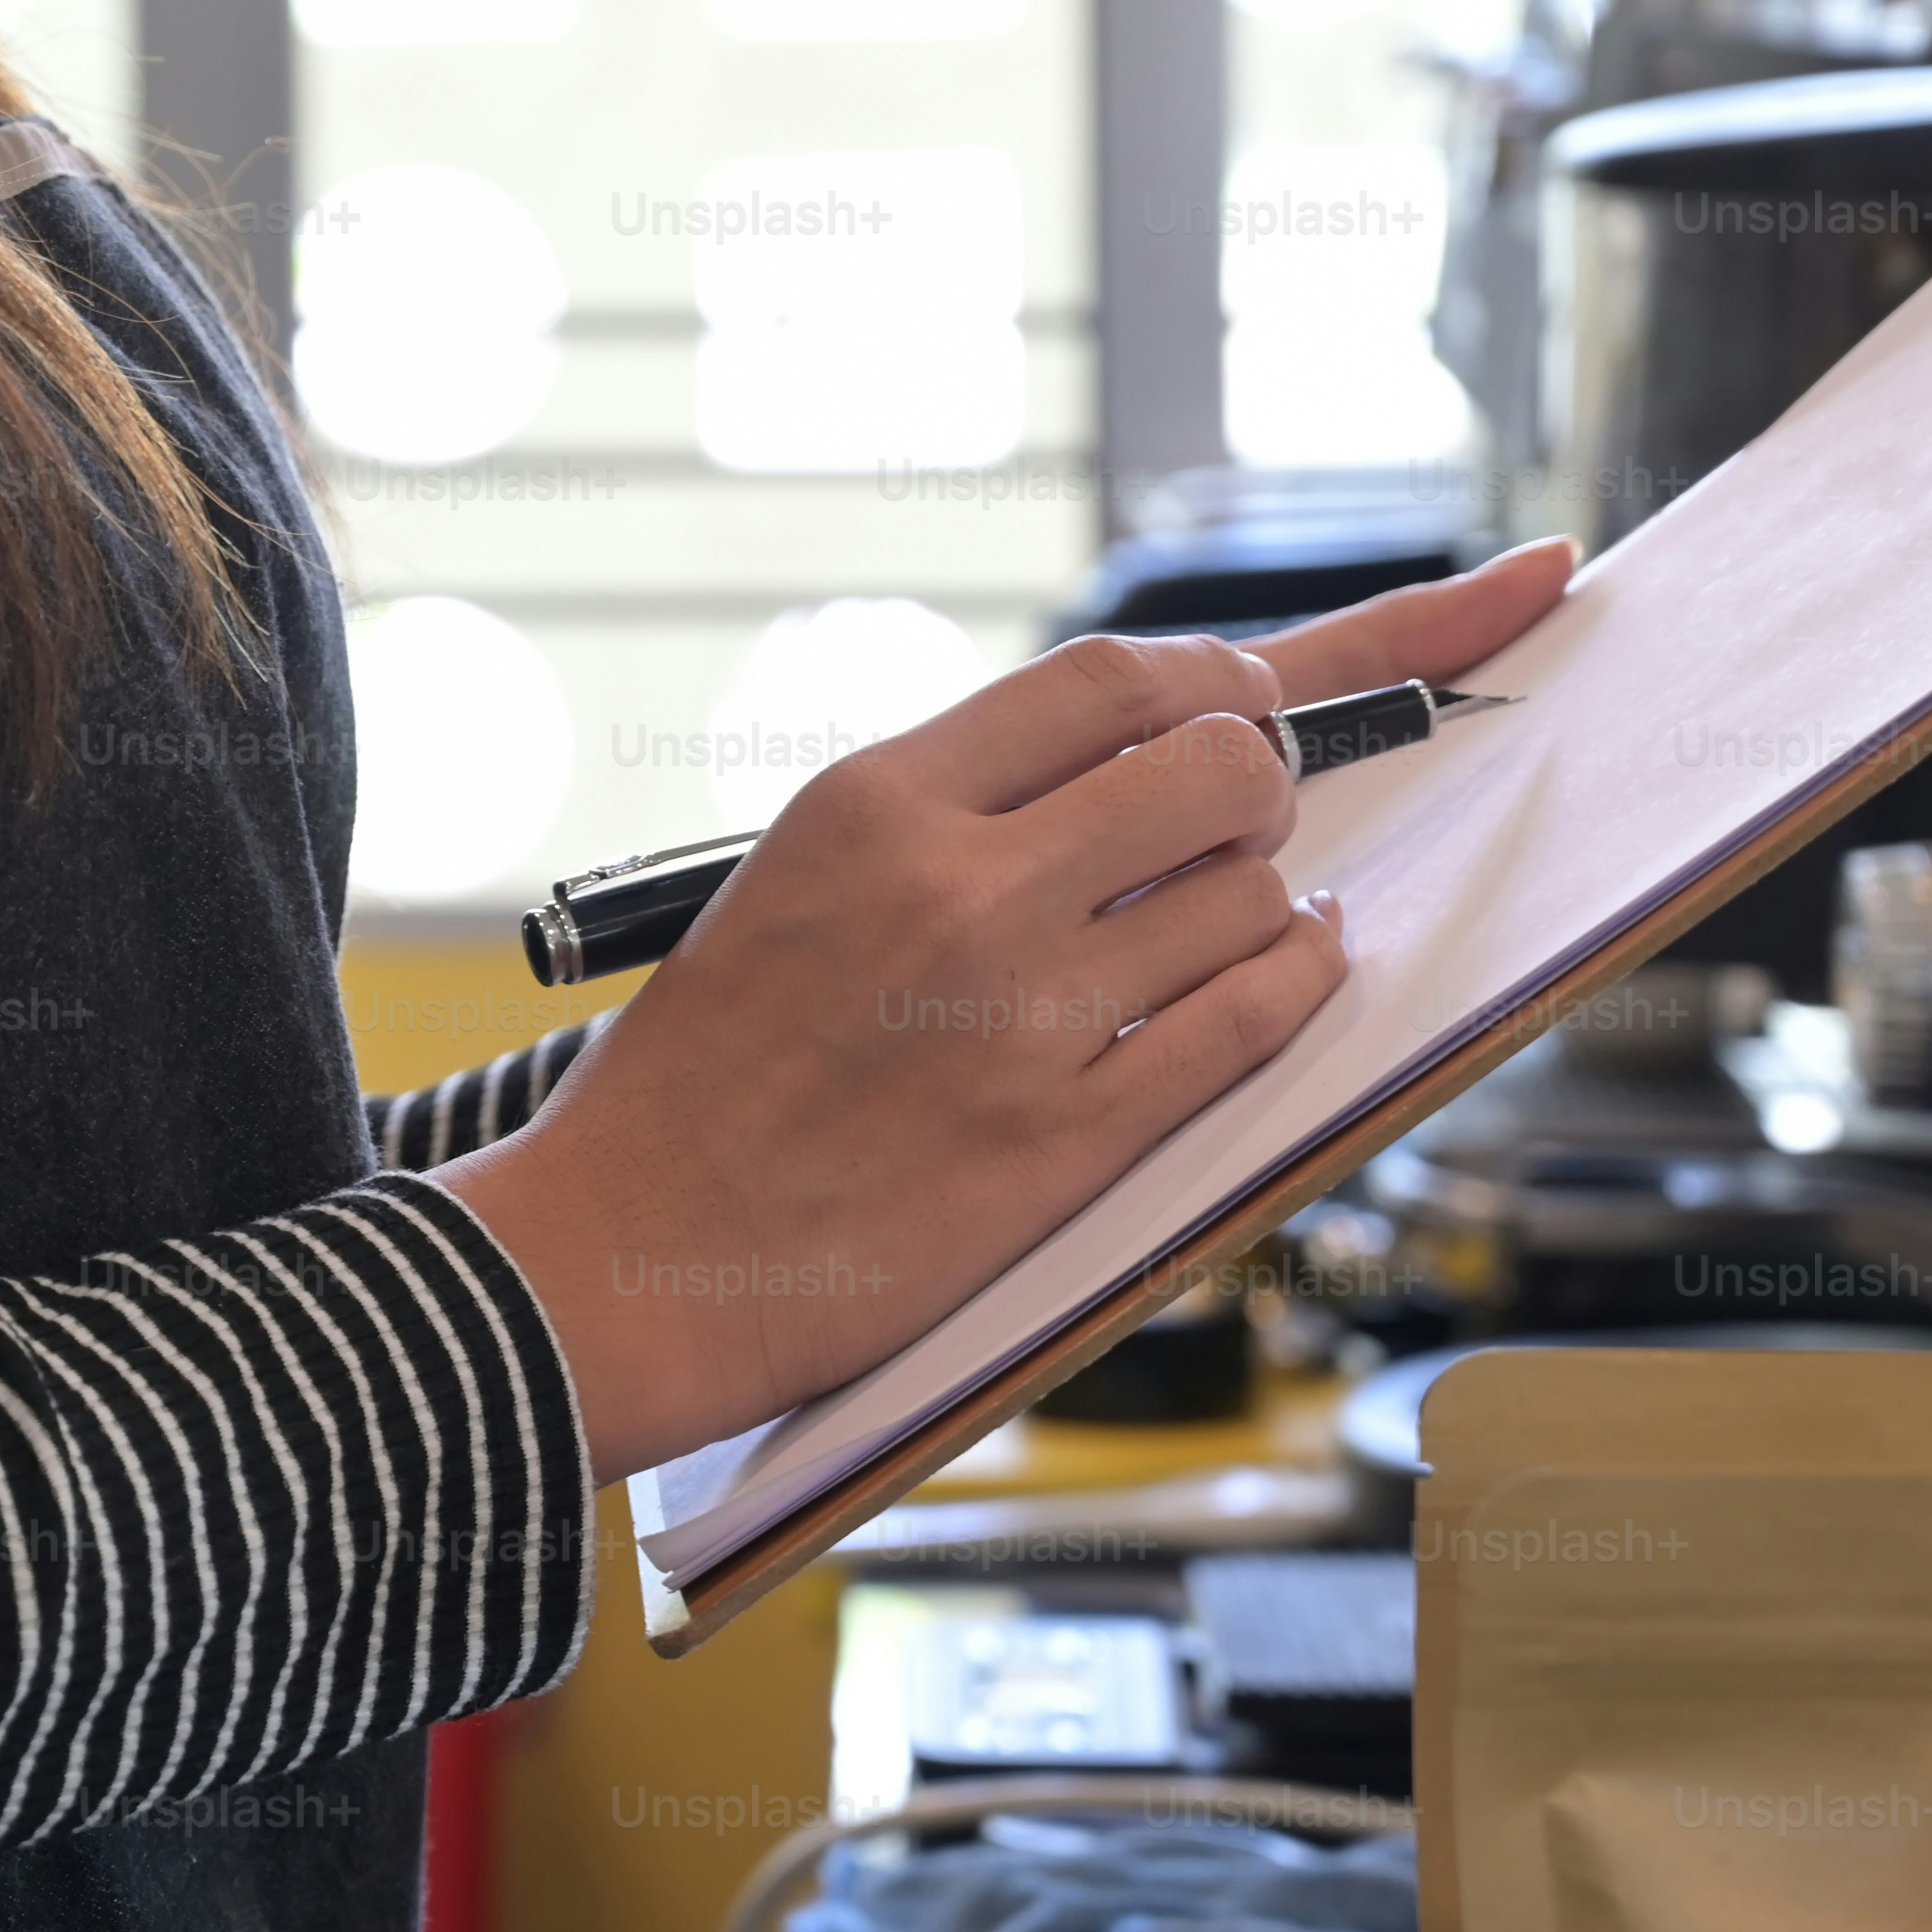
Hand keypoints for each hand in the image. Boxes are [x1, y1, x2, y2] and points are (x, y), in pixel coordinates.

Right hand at [432, 537, 1576, 1480]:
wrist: (629, 1254)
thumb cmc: (707, 1074)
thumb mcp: (794, 878)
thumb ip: (947, 810)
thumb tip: (1125, 757)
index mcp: (877, 803)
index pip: (1109, 679)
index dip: (1213, 677)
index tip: (1251, 697)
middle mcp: (959, 888)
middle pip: (1215, 767)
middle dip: (1265, 782)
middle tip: (1252, 819)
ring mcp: (1023, 1017)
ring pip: (1254, 898)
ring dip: (1279, 899)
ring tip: (1249, 918)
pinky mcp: (1070, 1140)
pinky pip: (1255, 1023)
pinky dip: (1302, 981)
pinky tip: (1297, 970)